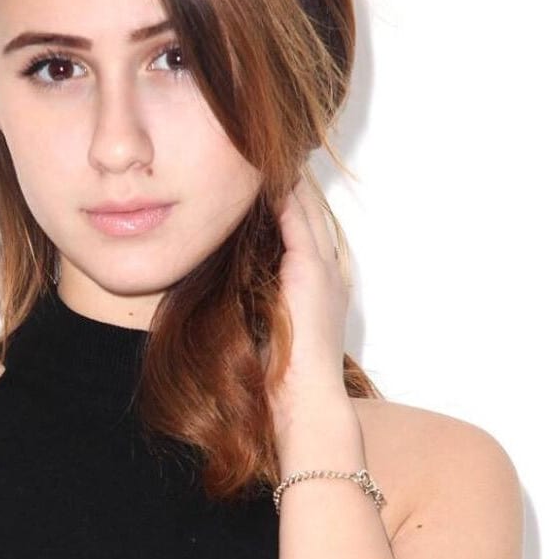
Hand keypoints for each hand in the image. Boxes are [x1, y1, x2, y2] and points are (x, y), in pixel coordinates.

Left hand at [264, 171, 351, 424]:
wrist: (306, 401)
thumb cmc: (283, 378)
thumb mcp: (270, 332)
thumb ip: (260, 305)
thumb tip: (230, 291)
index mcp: (321, 290)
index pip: (306, 236)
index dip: (291, 209)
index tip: (267, 186)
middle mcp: (328, 274)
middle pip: (311, 215)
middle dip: (293, 187)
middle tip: (269, 158)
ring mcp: (322, 270)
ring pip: (306, 211)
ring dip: (288, 185)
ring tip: (265, 159)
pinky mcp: (311, 270)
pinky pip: (297, 221)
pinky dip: (284, 199)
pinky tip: (265, 181)